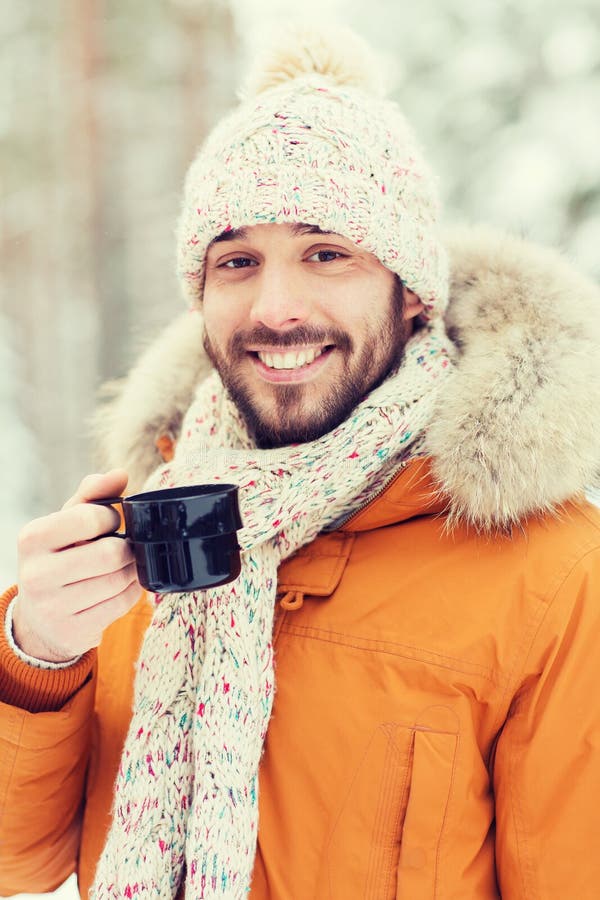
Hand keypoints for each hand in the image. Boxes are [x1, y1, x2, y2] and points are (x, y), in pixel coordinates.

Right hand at [12, 469, 141, 662]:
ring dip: (131, 571)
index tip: (110, 524)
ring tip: (123, 567)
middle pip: (110, 554)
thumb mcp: (67, 522)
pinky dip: (131, 592)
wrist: (40, 615)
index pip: (91, 518)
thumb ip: (93, 494)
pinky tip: (121, 587)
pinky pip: (121, 604)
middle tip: (124, 548)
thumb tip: (120, 474)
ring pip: (118, 580)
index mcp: (32, 537)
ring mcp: (51, 607)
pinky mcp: (71, 631)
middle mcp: (36, 573)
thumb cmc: (60, 556)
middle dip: (126, 549)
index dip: (112, 518)